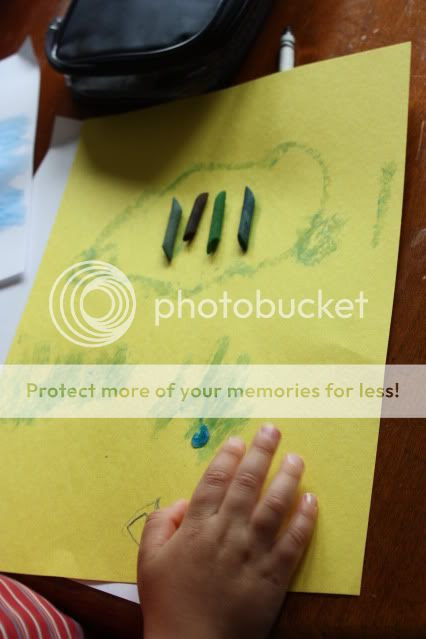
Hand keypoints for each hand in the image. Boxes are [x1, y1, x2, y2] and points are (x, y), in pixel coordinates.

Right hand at [138, 424, 317, 638]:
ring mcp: (253, 553)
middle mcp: (227, 533)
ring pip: (273, 506)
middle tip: (272, 430)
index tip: (238, 440)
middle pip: (247, 484)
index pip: (215, 481)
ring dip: (286, 478)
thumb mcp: (148, 561)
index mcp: (197, 527)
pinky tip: (311, 500)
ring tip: (297, 458)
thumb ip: (159, 524)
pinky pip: (292, 543)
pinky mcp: (273, 576)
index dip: (227, 457)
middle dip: (260, 453)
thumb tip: (182, 502)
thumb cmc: (167, 604)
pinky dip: (304, 520)